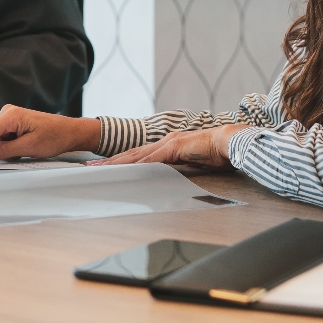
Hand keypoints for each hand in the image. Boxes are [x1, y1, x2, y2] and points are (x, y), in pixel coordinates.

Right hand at [0, 105, 100, 165]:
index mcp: (11, 115)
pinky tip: (17, 152)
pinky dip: (4, 149)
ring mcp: (9, 118)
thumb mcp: (29, 148)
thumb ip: (4, 151)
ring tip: (20, 154)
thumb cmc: (55, 137)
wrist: (70, 132)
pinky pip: (1, 140)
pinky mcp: (13, 125)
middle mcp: (7, 113)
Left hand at [92, 125, 245, 168]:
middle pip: (133, 153)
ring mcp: (169, 143)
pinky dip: (138, 165)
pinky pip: (153, 159)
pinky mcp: (175, 147)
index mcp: (169, 146)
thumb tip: (170, 180)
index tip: (106, 166)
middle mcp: (165, 142)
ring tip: (101, 168)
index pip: (140, 155)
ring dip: (118, 162)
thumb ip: (181, 169)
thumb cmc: (217, 154)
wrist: (231, 142)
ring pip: (138, 155)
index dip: (122, 161)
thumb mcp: (194, 164)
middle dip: (111, 161)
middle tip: (92, 167)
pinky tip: (126, 170)